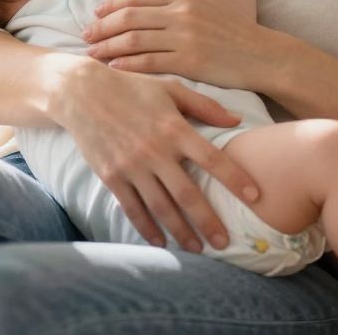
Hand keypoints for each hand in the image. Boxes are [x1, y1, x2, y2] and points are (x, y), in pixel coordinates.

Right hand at [51, 58, 260, 251]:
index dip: (235, 178)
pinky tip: (159, 242)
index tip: (255, 196)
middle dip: (208, 221)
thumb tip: (237, 121)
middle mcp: (154, 151)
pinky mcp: (111, 176)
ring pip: (161, 207)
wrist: (82, 92)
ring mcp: (131, 166)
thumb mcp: (170, 88)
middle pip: (187, 193)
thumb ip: (204, 105)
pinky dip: (146, 228)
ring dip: (180, 232)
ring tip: (197, 249)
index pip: (212, 158)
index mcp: (174, 128)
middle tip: (225, 243)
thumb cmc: (132, 87)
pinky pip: (132, 208)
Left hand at [84, 0, 268, 89]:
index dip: (111, 4)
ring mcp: (185, 36)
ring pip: (134, 39)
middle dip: (102, 26)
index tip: (95, 14)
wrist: (261, 54)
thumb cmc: (232, 27)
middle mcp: (182, 12)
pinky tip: (113, 68)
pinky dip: (127, 65)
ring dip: (108, 46)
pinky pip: (149, 62)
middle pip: (129, 16)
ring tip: (92, 53)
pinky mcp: (189, 61)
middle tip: (85, 35)